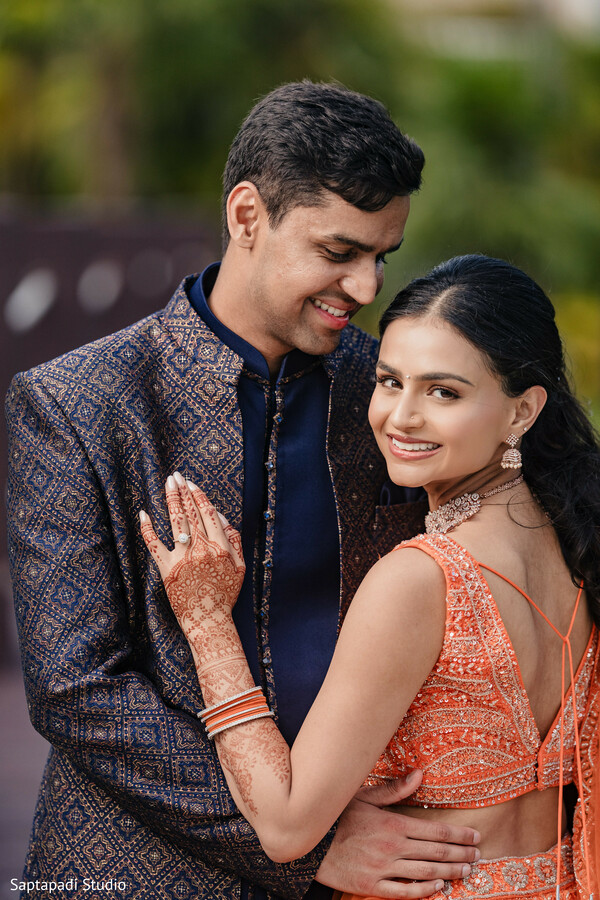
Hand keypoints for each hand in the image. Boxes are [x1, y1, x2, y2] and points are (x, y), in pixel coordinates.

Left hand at [139, 473, 244, 633]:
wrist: (209, 620)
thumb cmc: (225, 594)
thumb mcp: (239, 567)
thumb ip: (234, 540)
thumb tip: (221, 516)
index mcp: (220, 546)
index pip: (208, 513)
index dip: (199, 495)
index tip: (191, 483)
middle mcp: (201, 548)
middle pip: (190, 512)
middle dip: (182, 491)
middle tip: (176, 475)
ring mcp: (182, 557)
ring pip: (175, 521)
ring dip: (170, 499)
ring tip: (167, 483)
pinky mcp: (166, 568)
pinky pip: (154, 544)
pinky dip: (148, 527)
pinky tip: (144, 512)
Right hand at [315, 771, 479, 898]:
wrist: (309, 842)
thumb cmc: (337, 815)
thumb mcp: (364, 796)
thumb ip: (394, 789)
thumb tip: (420, 774)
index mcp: (392, 824)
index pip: (435, 830)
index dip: (458, 834)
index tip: (475, 836)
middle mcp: (392, 848)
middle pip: (436, 852)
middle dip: (461, 853)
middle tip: (478, 854)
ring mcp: (383, 869)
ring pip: (426, 872)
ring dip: (450, 872)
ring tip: (467, 870)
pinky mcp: (372, 887)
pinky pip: (404, 892)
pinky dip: (424, 891)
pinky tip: (438, 887)